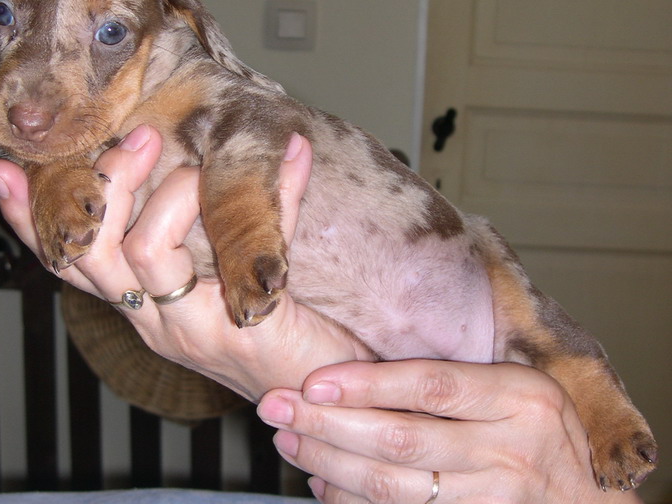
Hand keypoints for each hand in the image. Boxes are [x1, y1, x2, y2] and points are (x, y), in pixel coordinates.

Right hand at [0, 125, 372, 400]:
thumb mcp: (227, 269)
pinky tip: (294, 160)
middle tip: (141, 137)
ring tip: (210, 171)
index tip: (1, 170)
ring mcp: (190, 329)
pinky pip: (234, 250)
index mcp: (142, 305)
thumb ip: (216, 223)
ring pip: (142, 251)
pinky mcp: (238, 331)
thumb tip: (233, 150)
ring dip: (174, 192)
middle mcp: (154, 321)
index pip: (69, 262)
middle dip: (104, 183)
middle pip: (88, 253)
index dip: (29, 221)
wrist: (324, 387)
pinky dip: (266, 196)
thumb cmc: (276, 324)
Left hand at [257, 360, 643, 502]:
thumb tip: (363, 371)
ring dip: (330, 462)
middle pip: (402, 438)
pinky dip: (354, 502)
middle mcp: (507, 450)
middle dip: (329, 422)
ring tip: (288, 440)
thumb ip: (454, 380)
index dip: (367, 383)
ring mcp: (493, 499)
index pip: (430, 386)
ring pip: (394, 485)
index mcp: (516, 397)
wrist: (584, 501)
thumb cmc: (537, 428)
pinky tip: (321, 484)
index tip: (314, 379)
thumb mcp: (514, 386)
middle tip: (277, 406)